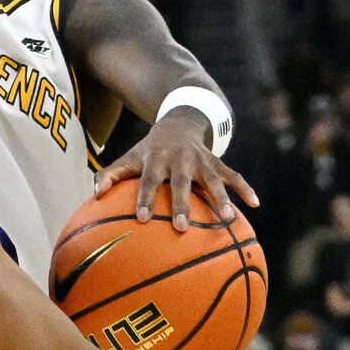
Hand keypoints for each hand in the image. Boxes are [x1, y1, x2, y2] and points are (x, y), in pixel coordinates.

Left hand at [95, 109, 256, 232]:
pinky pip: (234, 175)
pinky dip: (245, 188)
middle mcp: (180, 159)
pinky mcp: (218, 162)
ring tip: (227, 219)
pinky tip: (255, 204)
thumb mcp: (129, 158)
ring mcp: (202, 160)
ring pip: (213, 179)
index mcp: (156, 159)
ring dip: (221, 198)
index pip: (148, 180)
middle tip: (183, 227)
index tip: (142, 219)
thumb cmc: (149, 150)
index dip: (145, 198)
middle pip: (181, 183)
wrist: (179, 121)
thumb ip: (110, 175)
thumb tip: (95, 195)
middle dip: (182, 204)